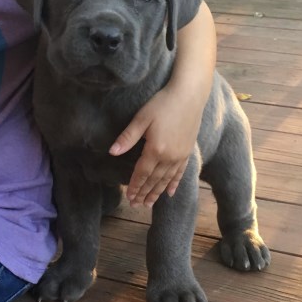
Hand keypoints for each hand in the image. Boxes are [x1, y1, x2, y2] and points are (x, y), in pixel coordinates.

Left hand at [109, 86, 201, 207]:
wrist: (189, 95)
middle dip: (144, 193)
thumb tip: (112, 152)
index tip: (128, 197)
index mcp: (155, 150)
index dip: (134, 186)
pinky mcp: (188, 151)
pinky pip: (180, 173)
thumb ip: (127, 137)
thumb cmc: (162, 103)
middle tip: (136, 205)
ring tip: (149, 204)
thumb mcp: (141, 118)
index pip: (142, 173)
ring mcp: (181, 155)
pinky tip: (170, 192)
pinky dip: (174, 184)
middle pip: (154, 180)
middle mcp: (169, 157)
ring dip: (157, 193)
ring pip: (166, 180)